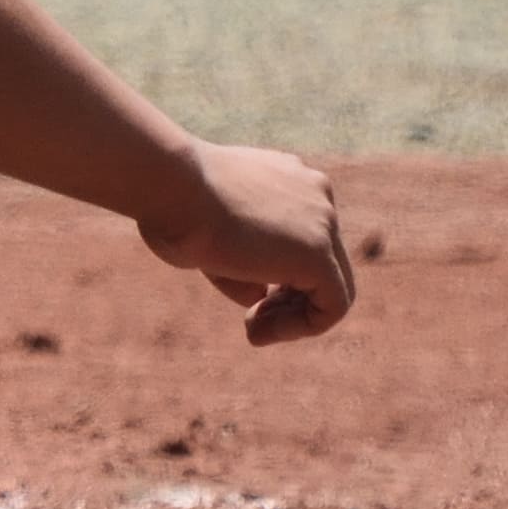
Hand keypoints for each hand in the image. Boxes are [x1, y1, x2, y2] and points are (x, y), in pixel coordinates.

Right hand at [139, 140, 358, 345]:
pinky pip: (335, 305)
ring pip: (333, 285)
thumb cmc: (172, 205)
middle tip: (250, 320)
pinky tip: (259, 331)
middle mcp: (314, 193)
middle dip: (289, 299)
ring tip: (252, 330)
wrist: (173, 186)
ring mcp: (322, 220)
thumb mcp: (209, 231)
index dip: (280, 276)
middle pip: (324, 261)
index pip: (304, 238)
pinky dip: (303, 327)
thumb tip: (261, 294)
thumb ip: (242, 259)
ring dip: (293, 317)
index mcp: (289, 178)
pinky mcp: (319, 253)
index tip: (248, 295)